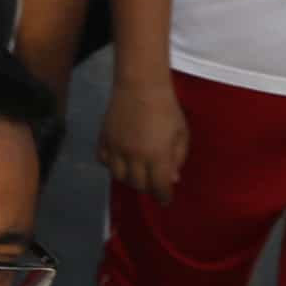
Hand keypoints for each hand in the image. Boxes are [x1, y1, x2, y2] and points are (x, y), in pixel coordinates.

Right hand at [98, 79, 189, 202]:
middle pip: (138, 184)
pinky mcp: (104, 139)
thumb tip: (172, 179)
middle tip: (153, 182)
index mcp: (157, 155)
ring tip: (137, 172)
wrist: (141, 86)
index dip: (163, 197)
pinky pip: (103, 161)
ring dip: (129, 178)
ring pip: (118, 176)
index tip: (165, 200)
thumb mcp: (181, 134)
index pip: (158, 187)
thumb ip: (178, 158)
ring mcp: (116, 148)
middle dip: (148, 187)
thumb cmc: (167, 109)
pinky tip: (120, 160)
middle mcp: (134, 156)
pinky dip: (112, 165)